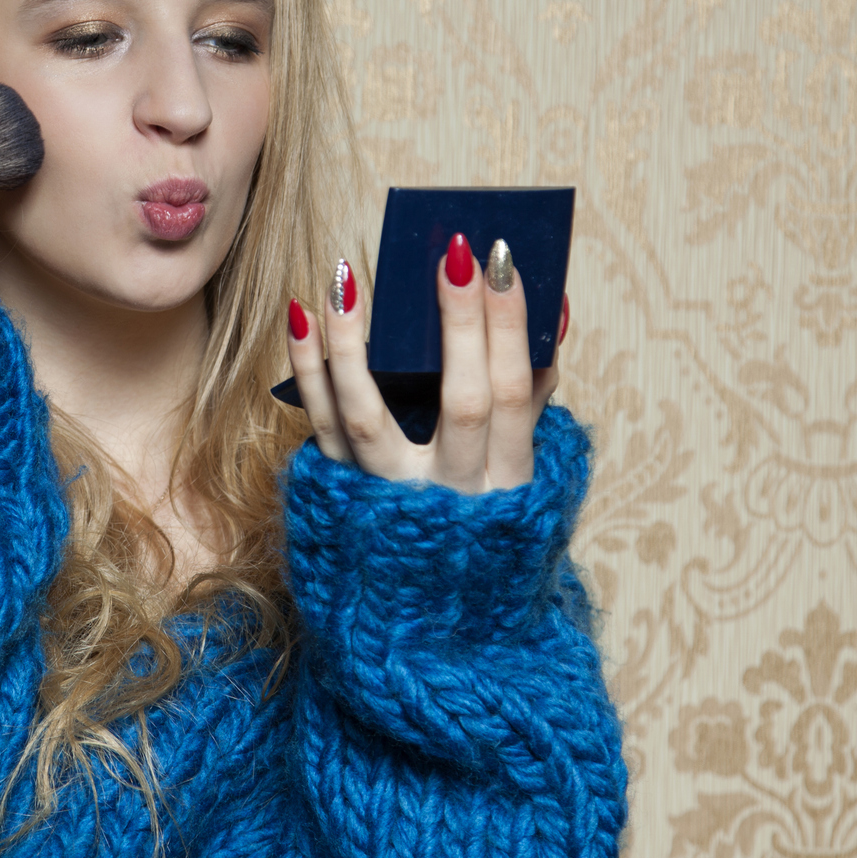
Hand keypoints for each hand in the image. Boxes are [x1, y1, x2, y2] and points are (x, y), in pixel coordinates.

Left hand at [285, 235, 567, 491]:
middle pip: (460, 402)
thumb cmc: (477, 516)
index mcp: (507, 480)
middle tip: (452, 252)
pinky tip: (300, 315)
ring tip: (346, 278)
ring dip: (354, 342)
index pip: (514, 394)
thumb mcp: (517, 465)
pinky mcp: (340, 493)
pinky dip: (307, 369)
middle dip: (461, 324)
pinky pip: (320, 426)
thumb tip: (556, 309)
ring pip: (367, 416)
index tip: (502, 261)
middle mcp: (451, 494)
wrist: (422, 606)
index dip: (511, 329)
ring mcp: (389, 495)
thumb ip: (531, 390)